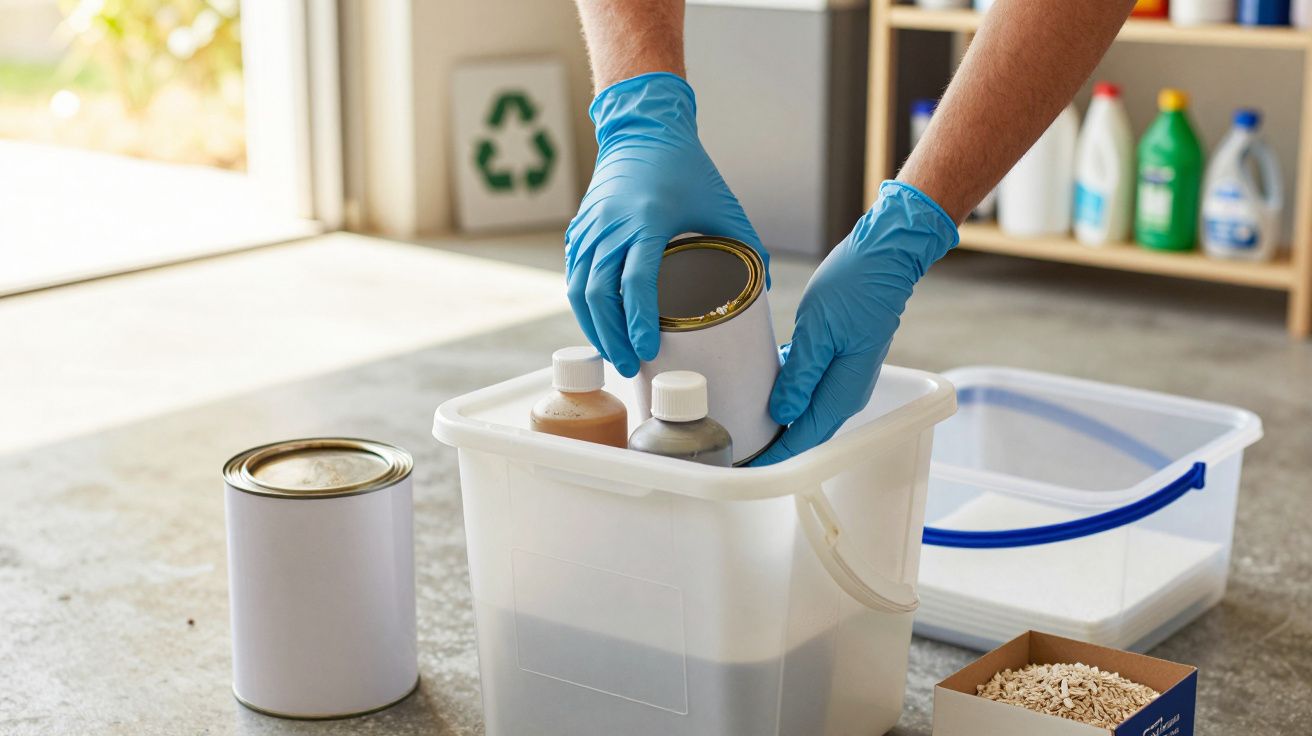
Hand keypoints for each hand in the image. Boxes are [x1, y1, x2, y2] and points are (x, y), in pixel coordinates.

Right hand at [565, 72, 766, 376]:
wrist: (642, 130)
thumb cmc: (686, 167)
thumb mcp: (722, 204)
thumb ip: (747, 244)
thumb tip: (764, 289)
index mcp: (647, 220)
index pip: (636, 281)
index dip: (639, 321)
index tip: (648, 352)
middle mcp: (611, 226)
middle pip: (599, 294)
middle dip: (612, 337)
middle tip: (631, 367)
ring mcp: (590, 228)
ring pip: (579, 290)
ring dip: (594, 328)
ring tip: (614, 355)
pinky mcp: (579, 231)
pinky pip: (574, 277)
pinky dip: (584, 307)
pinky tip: (599, 328)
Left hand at [750, 181, 957, 465]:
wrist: (885, 257)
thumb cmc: (855, 287)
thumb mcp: (818, 330)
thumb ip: (800, 375)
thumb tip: (782, 413)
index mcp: (842, 392)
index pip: (803, 439)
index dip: (773, 455)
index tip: (744, 465)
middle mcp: (845, 392)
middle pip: (804, 429)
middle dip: (771, 439)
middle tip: (734, 442)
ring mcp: (844, 377)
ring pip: (805, 408)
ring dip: (776, 413)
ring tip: (741, 417)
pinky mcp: (839, 361)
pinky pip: (809, 386)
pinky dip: (787, 389)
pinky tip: (763, 380)